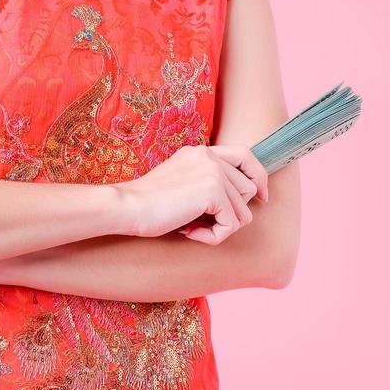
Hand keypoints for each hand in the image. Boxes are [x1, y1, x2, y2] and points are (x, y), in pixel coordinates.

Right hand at [118, 144, 269, 244]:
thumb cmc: (147, 202)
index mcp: (201, 152)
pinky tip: (190, 232)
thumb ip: (205, 181)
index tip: (261, 197)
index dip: (259, 177)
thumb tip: (239, 200)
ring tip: (190, 226)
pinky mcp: (213, 191)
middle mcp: (209, 156)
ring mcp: (213, 172)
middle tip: (197, 221)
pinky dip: (212, 237)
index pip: (246, 155)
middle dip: (230, 213)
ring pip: (242, 213)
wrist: (128, 207)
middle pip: (248, 190)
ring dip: (219, 228)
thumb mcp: (180, 182)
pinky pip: (231, 226)